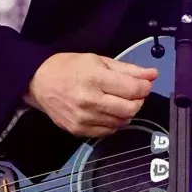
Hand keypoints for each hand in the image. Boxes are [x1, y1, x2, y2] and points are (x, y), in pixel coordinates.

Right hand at [24, 52, 157, 138]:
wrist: (38, 83)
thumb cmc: (68, 67)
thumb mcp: (99, 60)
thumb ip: (128, 69)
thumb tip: (153, 74)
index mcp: (95, 78)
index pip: (133, 89)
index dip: (145, 86)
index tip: (145, 83)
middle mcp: (90, 101)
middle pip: (130, 108)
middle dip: (138, 100)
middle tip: (133, 93)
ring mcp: (84, 119)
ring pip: (121, 122)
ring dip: (127, 112)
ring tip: (119, 101)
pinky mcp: (79, 131)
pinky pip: (108, 132)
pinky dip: (114, 122)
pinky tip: (108, 112)